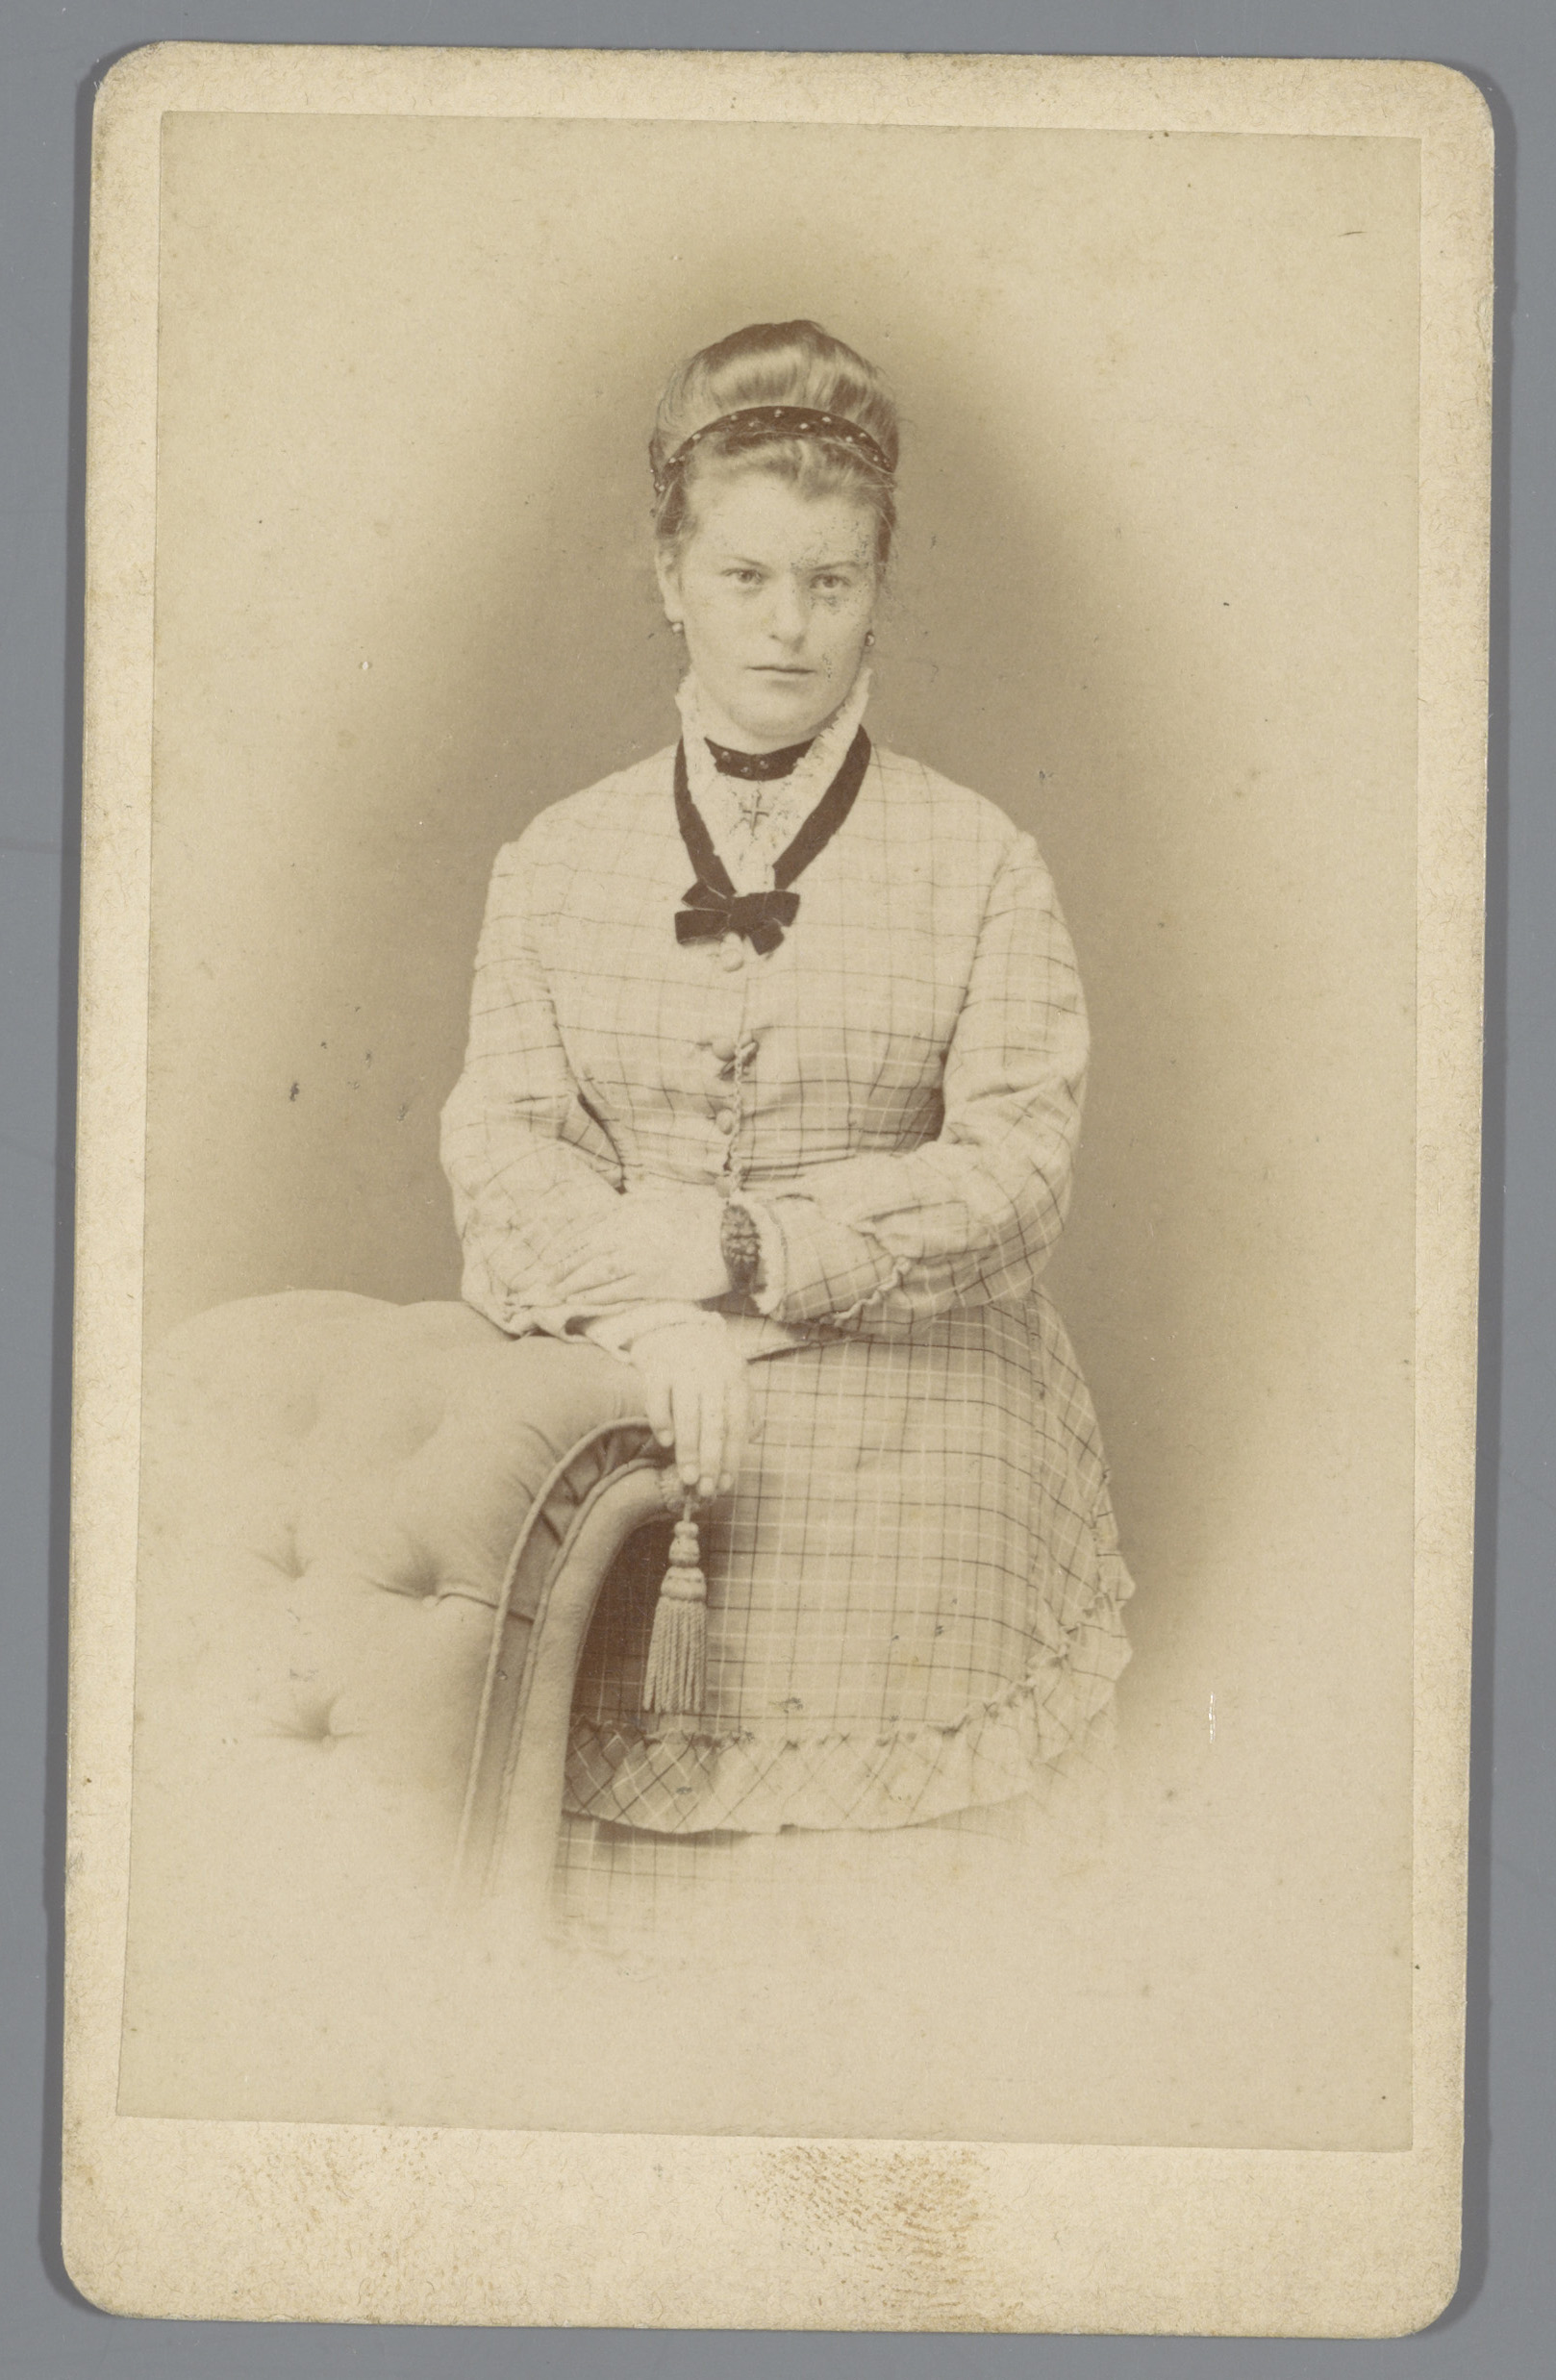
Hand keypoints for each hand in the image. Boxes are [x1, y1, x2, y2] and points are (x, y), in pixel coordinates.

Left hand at [550, 1187, 728, 1306]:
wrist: (737, 1238)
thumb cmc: (705, 1217)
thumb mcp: (667, 1199)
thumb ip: (638, 1203)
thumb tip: (614, 1209)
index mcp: (632, 1212)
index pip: (588, 1231)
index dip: (568, 1247)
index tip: (554, 1258)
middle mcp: (631, 1234)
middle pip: (586, 1253)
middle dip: (562, 1268)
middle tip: (546, 1281)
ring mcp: (640, 1259)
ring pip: (595, 1274)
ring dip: (572, 1285)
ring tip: (555, 1294)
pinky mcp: (653, 1282)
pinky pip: (616, 1291)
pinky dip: (594, 1297)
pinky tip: (581, 1302)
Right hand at [627, 1317, 749, 1498]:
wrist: (672, 1322)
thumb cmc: (706, 1361)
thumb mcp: (731, 1377)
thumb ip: (741, 1407)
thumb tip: (747, 1443)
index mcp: (735, 1378)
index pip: (737, 1424)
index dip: (732, 1457)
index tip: (725, 1485)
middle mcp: (713, 1373)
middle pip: (715, 1423)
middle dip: (712, 1460)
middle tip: (707, 1490)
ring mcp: (684, 1368)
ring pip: (689, 1415)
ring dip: (689, 1450)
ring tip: (689, 1477)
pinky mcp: (657, 1366)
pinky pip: (659, 1399)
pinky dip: (662, 1421)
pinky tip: (665, 1442)